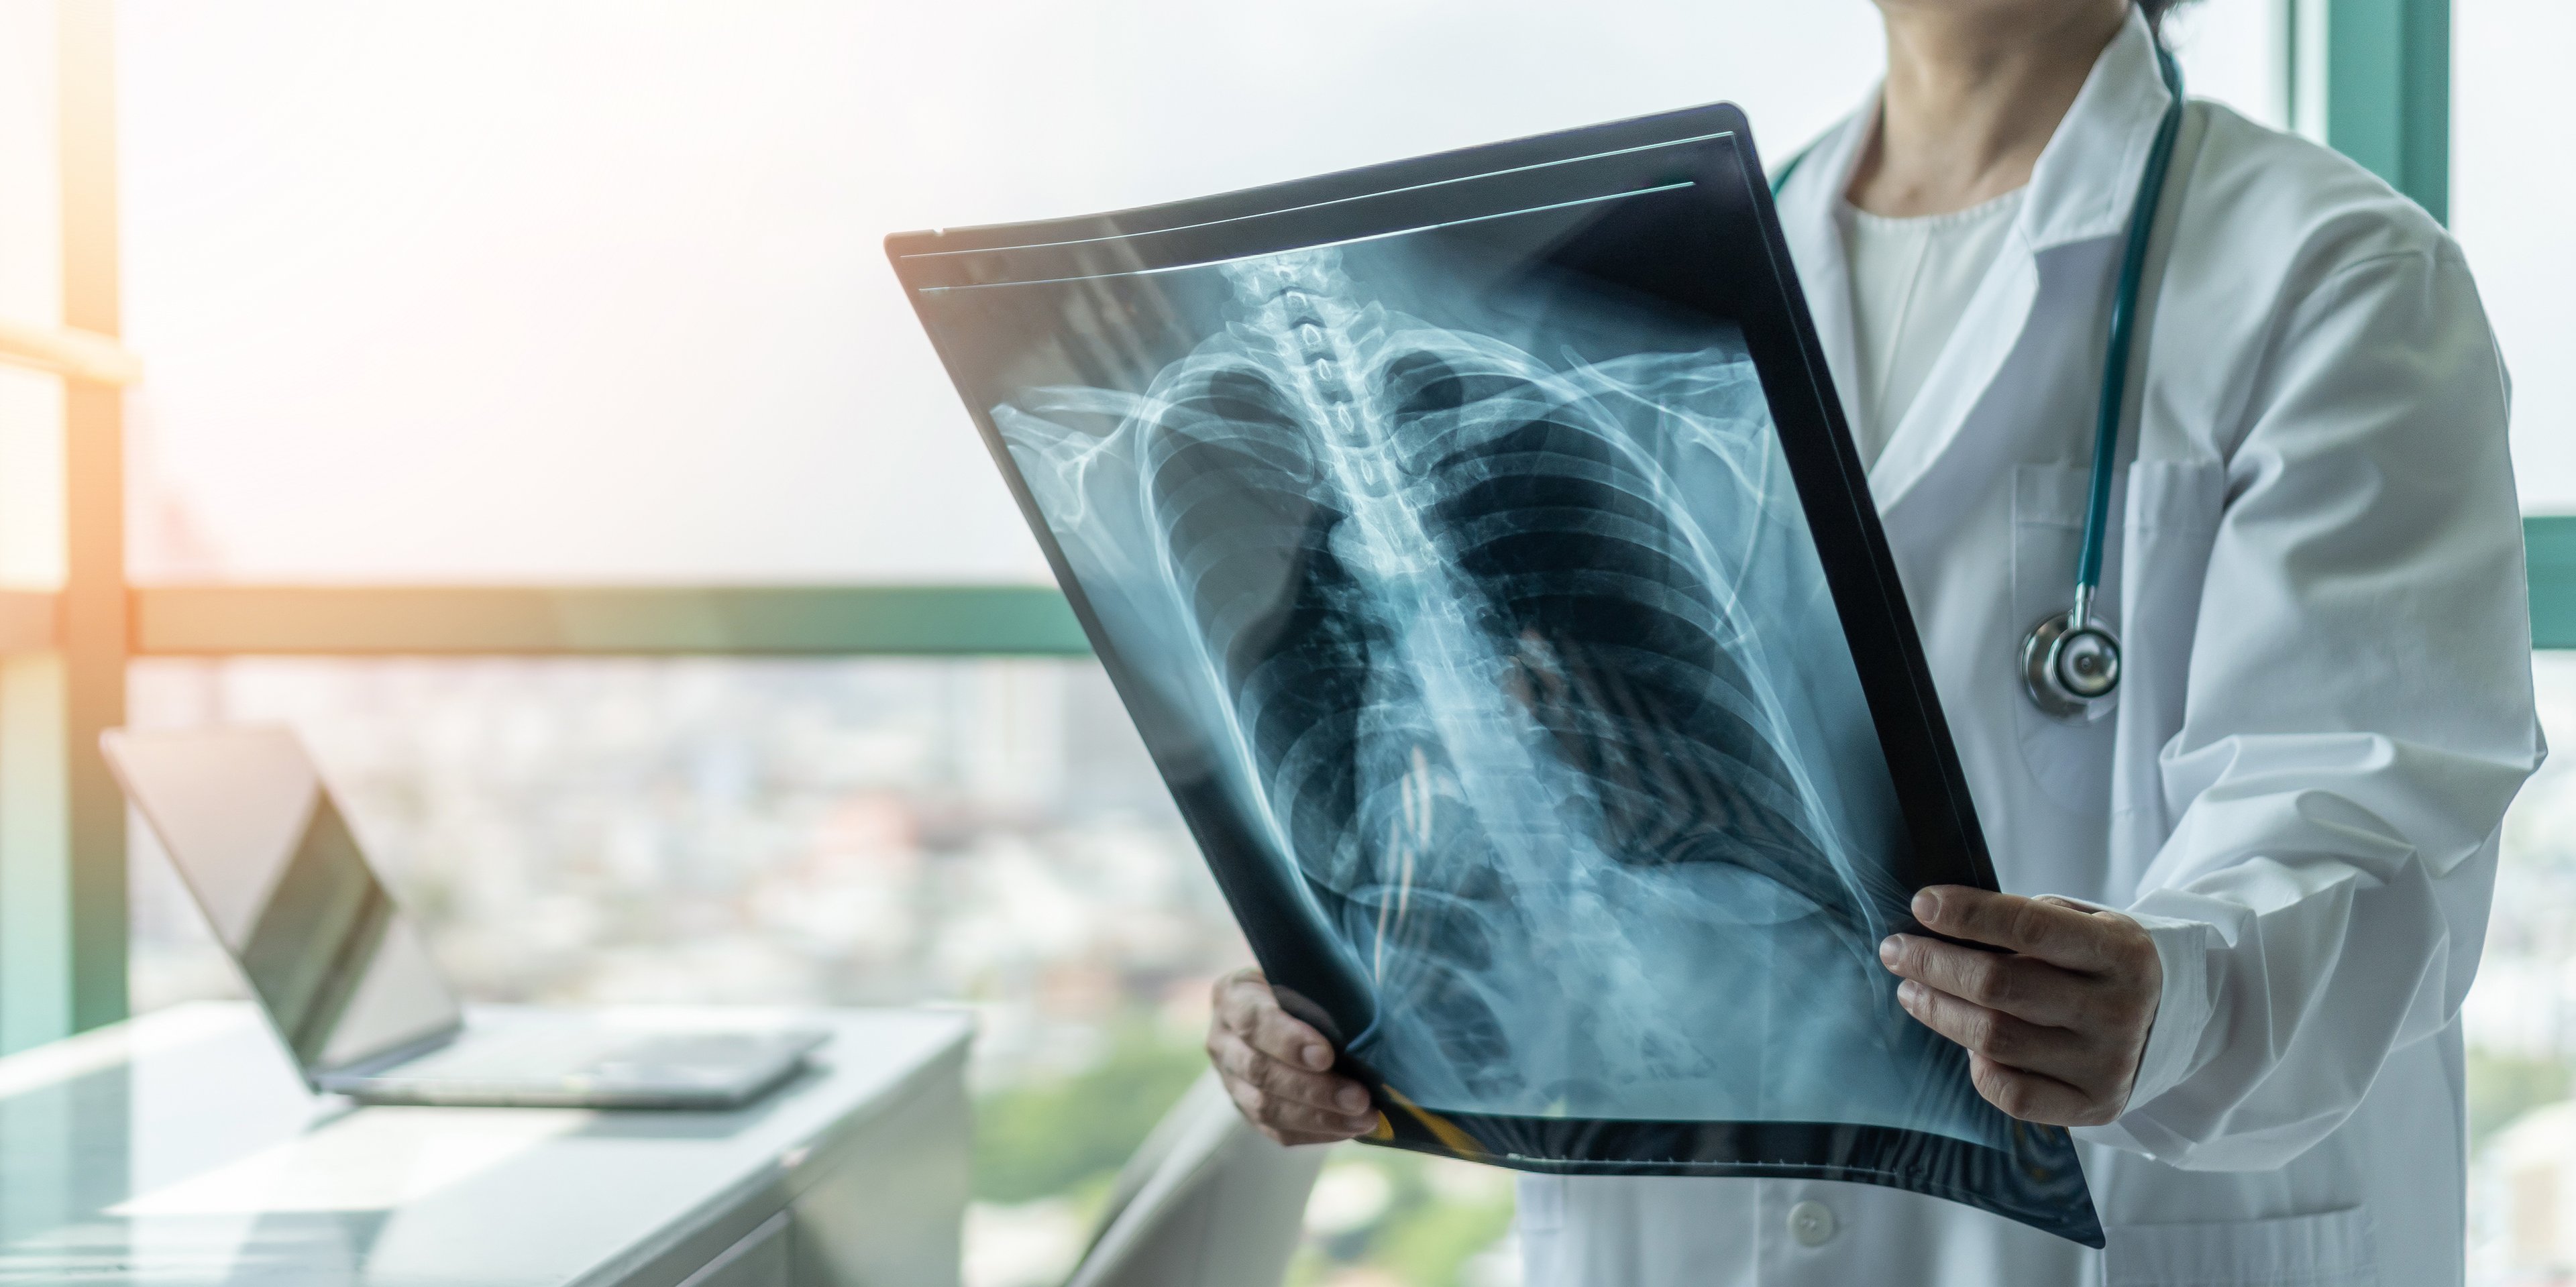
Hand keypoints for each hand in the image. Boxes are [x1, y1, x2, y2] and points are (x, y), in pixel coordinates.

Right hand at [1205, 967, 1382, 1145]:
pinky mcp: (1247, 1110)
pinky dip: (1316, 1132)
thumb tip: (1368, 1016)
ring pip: (1266, 1108)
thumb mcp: (1305, 972)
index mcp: (1233, 996)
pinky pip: (1277, 1131)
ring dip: (1319, 1117)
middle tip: (1359, 1097)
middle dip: (1313, 1088)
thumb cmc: (1303, 983)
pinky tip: (1349, 1127)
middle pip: (1259, 1071)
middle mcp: (1222, 1040)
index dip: (1287, 1040)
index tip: (1326, 1056)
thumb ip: (1324, 985)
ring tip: (1363, 1118)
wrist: (1285, 1010)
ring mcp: (1230, 1080)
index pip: (1252, 1020)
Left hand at [1878, 886, 2160, 1126]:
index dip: (1969, 914)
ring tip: (1912, 990)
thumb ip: (2028, 924)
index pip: (2031, 927)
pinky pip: (2012, 1094)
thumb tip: (1940, 928)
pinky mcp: (2093, 1106)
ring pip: (1995, 1040)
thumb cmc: (2102, 964)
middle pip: (1999, 986)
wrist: (2169, 1021)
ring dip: (1940, 1011)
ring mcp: (2107, 1064)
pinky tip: (1963, 1042)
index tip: (1922, 904)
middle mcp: (2117, 1011)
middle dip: (1934, 963)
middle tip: (1896, 950)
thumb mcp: (2086, 926)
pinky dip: (1977, 1066)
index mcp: (2121, 953)